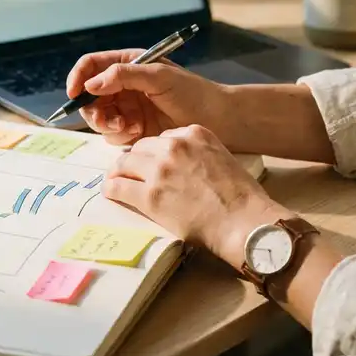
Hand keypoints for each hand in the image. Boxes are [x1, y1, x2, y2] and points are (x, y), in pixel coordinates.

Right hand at [66, 49, 230, 145]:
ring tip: (128, 127)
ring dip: (107, 124)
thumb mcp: (160, 76)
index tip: (74, 93)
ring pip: (98, 117)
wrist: (216, 120)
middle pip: (89, 95)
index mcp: (128, 63)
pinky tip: (137, 133)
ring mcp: (126, 107)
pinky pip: (111, 134)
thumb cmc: (192, 92)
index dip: (78, 77)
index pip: (91, 65)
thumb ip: (125, 75)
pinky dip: (118, 135)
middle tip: (107, 120)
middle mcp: (123, 84)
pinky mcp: (132, 128)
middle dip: (93, 109)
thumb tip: (92, 83)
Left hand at [102, 124, 293, 267]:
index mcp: (195, 134)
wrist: (244, 221)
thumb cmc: (241, 197)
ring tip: (116, 181)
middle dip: (136, 161)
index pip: (162, 138)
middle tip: (133, 174)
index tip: (154, 163)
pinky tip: (111, 192)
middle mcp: (175, 146)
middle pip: (141, 147)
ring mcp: (160, 169)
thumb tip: (183, 167)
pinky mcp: (149, 195)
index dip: (156, 153)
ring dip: (119, 172)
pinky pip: (118, 186)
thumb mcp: (223, 158)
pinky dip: (111, 188)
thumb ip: (199, 153)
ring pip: (124, 162)